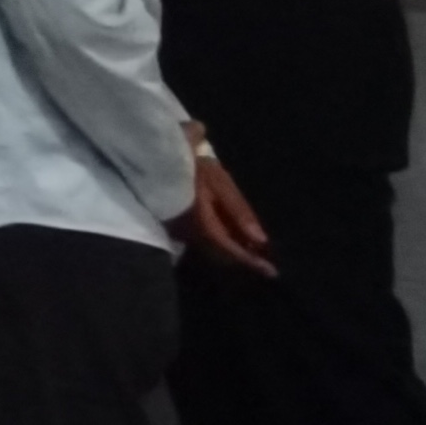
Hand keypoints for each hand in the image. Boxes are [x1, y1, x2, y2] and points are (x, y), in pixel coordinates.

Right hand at [172, 146, 276, 276]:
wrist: (153, 152)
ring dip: (231, 248)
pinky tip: (229, 230)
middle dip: (242, 257)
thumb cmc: (190, 165)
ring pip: (211, 247)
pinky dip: (220, 238)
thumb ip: (238, 211)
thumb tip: (261, 239)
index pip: (230, 250)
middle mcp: (191, 233)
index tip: (271, 272)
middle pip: (220, 253)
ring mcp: (181, 228)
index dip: (251, 261)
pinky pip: (203, 237)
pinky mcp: (176, 221)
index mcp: (203, 224)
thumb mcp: (218, 182)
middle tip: (264, 259)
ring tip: (250, 245)